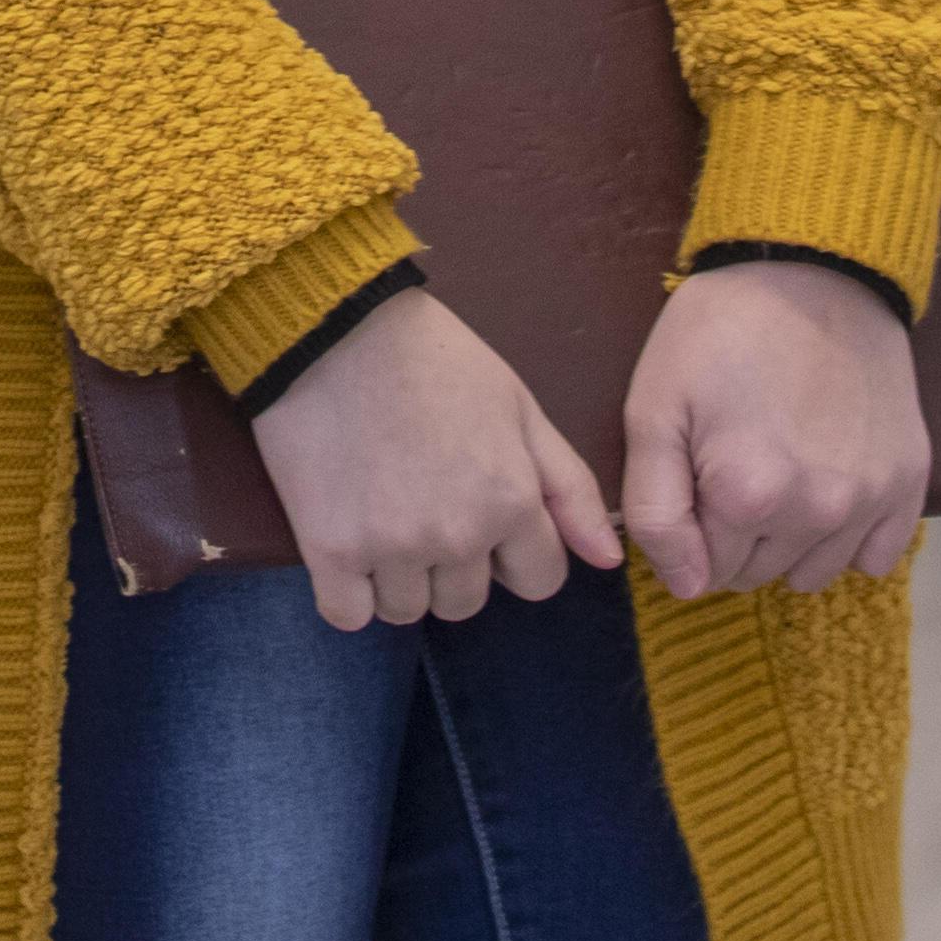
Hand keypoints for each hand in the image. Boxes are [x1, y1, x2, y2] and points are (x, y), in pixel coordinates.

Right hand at [245, 290, 622, 632]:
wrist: (334, 326)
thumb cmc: (434, 359)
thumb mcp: (520, 409)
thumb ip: (571, 488)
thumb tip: (610, 561)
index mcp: (510, 500)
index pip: (539, 582)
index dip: (515, 552)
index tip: (482, 516)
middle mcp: (456, 535)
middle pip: (466, 602)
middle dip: (453, 565)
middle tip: (422, 501)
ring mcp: (391, 547)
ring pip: (406, 610)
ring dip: (397, 578)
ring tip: (379, 511)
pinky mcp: (330, 550)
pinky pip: (348, 615)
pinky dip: (348, 593)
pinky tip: (345, 543)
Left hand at [617, 259, 928, 601]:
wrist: (814, 266)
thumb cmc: (721, 330)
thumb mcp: (653, 407)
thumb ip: (655, 510)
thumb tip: (686, 586)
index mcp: (748, 495)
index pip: (704, 571)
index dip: (690, 528)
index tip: (695, 474)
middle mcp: (819, 511)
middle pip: (758, 573)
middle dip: (734, 536)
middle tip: (731, 461)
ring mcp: (872, 498)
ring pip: (813, 572)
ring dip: (789, 541)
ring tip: (779, 468)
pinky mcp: (909, 480)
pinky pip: (875, 557)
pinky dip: (848, 538)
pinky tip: (828, 485)